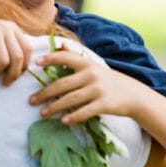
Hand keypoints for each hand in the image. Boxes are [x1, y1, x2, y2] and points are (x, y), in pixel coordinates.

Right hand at [0, 14, 31, 87]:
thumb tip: (23, 67)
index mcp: (12, 27)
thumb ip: (11, 43)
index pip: (28, 49)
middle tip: (6, 83)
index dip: (25, 65)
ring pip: (4, 61)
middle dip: (14, 74)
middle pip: (18, 57)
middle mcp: (4, 29)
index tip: (18, 75)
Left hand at [29, 44, 147, 124]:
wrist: (134, 95)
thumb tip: (61, 45)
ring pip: (71, 99)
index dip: (50, 58)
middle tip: (31, 101)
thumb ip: (76, 58)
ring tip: (43, 114)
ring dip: (55, 107)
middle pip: (63, 83)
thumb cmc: (109, 81)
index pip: (66, 58)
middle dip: (45, 93)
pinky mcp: (104, 104)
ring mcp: (98, 89)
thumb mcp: (94, 66)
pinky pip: (85, 111)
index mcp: (87, 64)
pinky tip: (63, 121)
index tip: (36, 63)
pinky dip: (73, 117)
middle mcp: (91, 74)